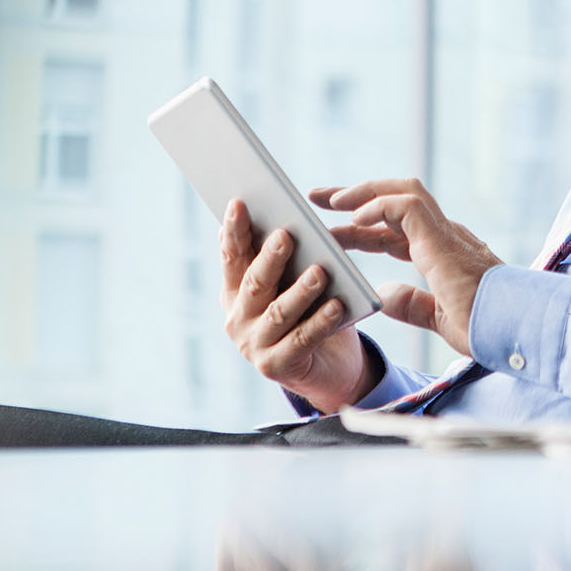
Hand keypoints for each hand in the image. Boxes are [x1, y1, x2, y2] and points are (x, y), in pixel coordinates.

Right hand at [219, 199, 378, 412]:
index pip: (232, 256)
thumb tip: (287, 219)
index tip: (239, 203)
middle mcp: (237, 318)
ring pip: (279, 312)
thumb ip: (284, 259)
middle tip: (286, 234)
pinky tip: (337, 306)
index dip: (235, 230)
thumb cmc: (309, 312)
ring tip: (320, 272)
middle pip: (255, 282)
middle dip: (270, 257)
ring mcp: (254, 345)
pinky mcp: (277, 368)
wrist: (329, 367)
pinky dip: (320, 322)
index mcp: (235, 290)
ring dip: (300, 291)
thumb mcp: (293, 283)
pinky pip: (303, 340)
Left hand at [310, 179, 501, 358]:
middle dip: (354, 197)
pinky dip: (379, 207)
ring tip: (331, 199)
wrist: (513, 329)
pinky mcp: (443, 238)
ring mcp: (446, 233)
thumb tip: (384, 293)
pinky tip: (355, 218)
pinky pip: (406, 207)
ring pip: (403, 191)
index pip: (394, 230)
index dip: (361, 228)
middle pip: (394, 203)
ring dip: (363, 192)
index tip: (331, 230)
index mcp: (441, 254)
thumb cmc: (485, 327)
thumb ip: (412, 304)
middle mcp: (444, 236)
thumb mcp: (438, 318)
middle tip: (318, 198)